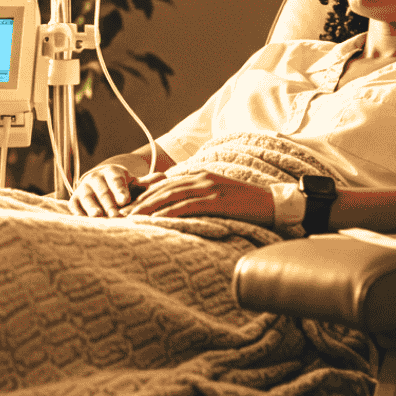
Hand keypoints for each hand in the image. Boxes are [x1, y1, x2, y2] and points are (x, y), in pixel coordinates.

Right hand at [66, 164, 165, 216]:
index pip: (116, 181)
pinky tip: (84, 222)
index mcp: (111, 172)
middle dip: (108, 203)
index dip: (120, 190)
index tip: (125, 200)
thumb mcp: (133, 183)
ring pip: (86, 198)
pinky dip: (78, 214)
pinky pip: (74, 206)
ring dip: (91, 207)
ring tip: (97, 217)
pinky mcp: (74, 200)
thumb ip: (147, 183)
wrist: (99, 184)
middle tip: (115, 215)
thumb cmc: (121, 187)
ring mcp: (83, 189)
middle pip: (102, 192)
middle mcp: (95, 178)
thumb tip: (163, 178)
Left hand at [122, 170, 274, 226]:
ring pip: (170, 196)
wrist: (273, 204)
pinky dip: (169, 213)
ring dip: (148, 207)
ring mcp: (209, 187)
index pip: (165, 184)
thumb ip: (200, 197)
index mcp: (201, 175)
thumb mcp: (220, 196)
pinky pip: (187, 206)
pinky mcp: (216, 200)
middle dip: (140, 201)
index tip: (128, 207)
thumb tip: (180, 209)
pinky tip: (156, 221)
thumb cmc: (247, 204)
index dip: (145, 195)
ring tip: (131, 219)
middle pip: (162, 188)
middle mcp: (202, 177)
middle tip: (121, 214)